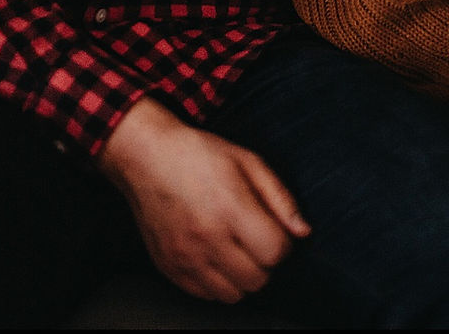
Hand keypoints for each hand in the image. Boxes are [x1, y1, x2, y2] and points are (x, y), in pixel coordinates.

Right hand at [97, 96, 309, 303]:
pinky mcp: (168, 265)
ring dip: (240, 276)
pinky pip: (205, 295)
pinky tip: (211, 256)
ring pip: (234, 294)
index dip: (282, 243)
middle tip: (251, 238)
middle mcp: (206, 237)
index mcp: (230, 208)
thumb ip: (280, 198)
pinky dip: (215, 282)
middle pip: (258, 279)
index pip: (277, 253)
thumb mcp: (247, 160)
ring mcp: (184, 255)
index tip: (271, 229)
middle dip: (263, 262)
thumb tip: (303, 232)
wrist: (144, 155)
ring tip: (232, 249)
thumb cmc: (197, 154)